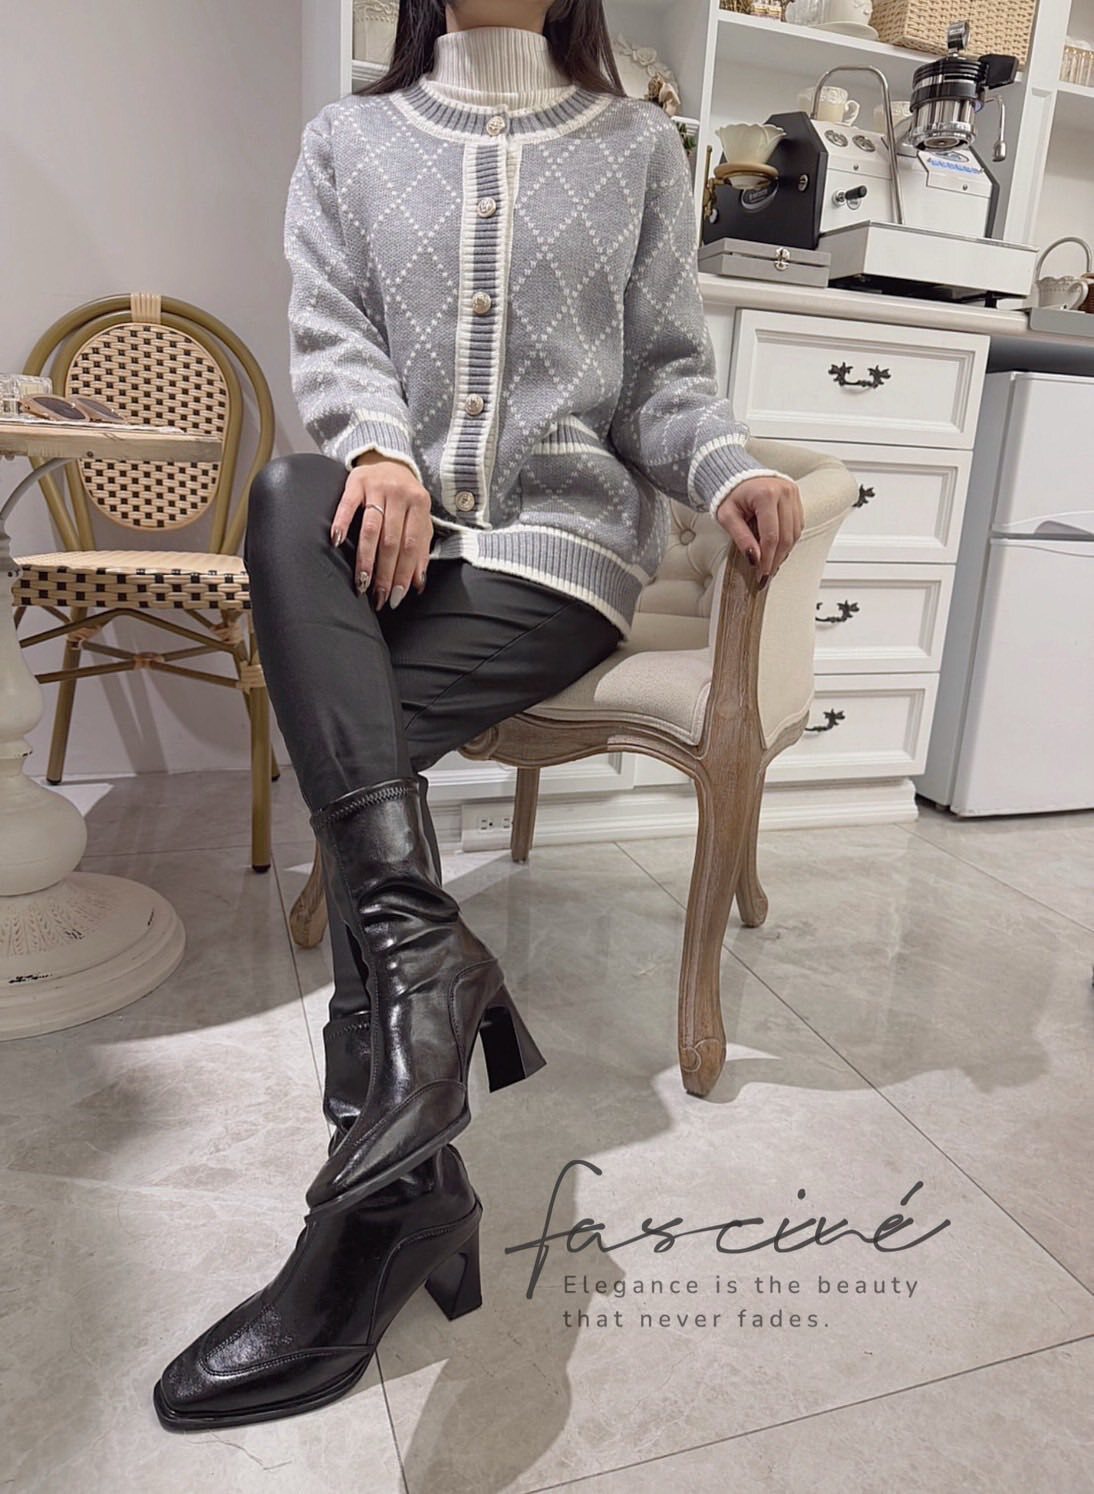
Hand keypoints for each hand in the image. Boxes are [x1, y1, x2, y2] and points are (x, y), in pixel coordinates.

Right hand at [329, 453, 432, 609]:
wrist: (389, 459)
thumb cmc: (405, 497)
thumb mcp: (419, 518)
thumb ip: (420, 548)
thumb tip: (418, 583)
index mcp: (419, 504)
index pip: (411, 545)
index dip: (403, 573)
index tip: (395, 596)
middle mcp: (399, 495)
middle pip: (392, 541)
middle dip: (385, 573)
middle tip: (379, 597)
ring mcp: (376, 487)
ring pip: (371, 528)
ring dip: (366, 558)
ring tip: (362, 582)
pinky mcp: (355, 482)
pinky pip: (347, 505)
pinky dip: (341, 523)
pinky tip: (336, 541)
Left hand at [714, 475, 803, 583]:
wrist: (737, 475)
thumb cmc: (730, 494)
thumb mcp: (727, 517)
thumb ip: (741, 537)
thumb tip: (755, 559)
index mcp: (765, 494)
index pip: (771, 535)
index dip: (767, 559)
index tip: (761, 574)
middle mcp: (784, 492)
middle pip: (786, 537)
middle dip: (776, 559)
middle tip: (766, 575)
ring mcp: (793, 494)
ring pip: (795, 533)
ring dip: (784, 552)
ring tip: (771, 565)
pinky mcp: (797, 498)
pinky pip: (797, 526)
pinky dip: (788, 541)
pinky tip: (778, 550)